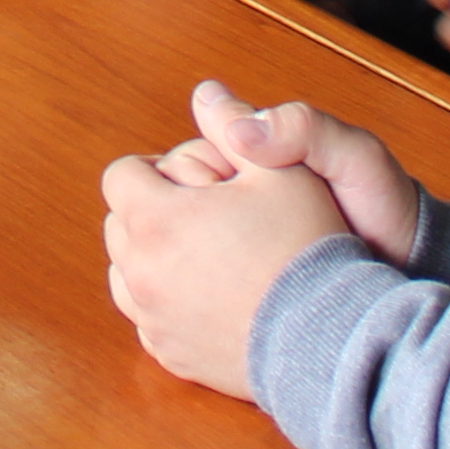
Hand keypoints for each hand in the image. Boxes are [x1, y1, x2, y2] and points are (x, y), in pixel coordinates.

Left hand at [102, 81, 419, 398]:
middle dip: (152, 211)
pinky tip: (208, 293)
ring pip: (125, 272)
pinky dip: (165, 301)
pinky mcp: (170, 355)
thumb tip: (205, 93)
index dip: (157, 169)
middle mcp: (141, 273)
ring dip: (152, 257)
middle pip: (119, 223)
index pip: (121, 176)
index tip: (195, 180)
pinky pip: (147, 316)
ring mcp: (153, 319)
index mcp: (156, 221)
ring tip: (204, 253)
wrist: (331, 339)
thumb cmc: (307, 250)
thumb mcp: (281, 171)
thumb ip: (235, 127)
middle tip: (206, 215)